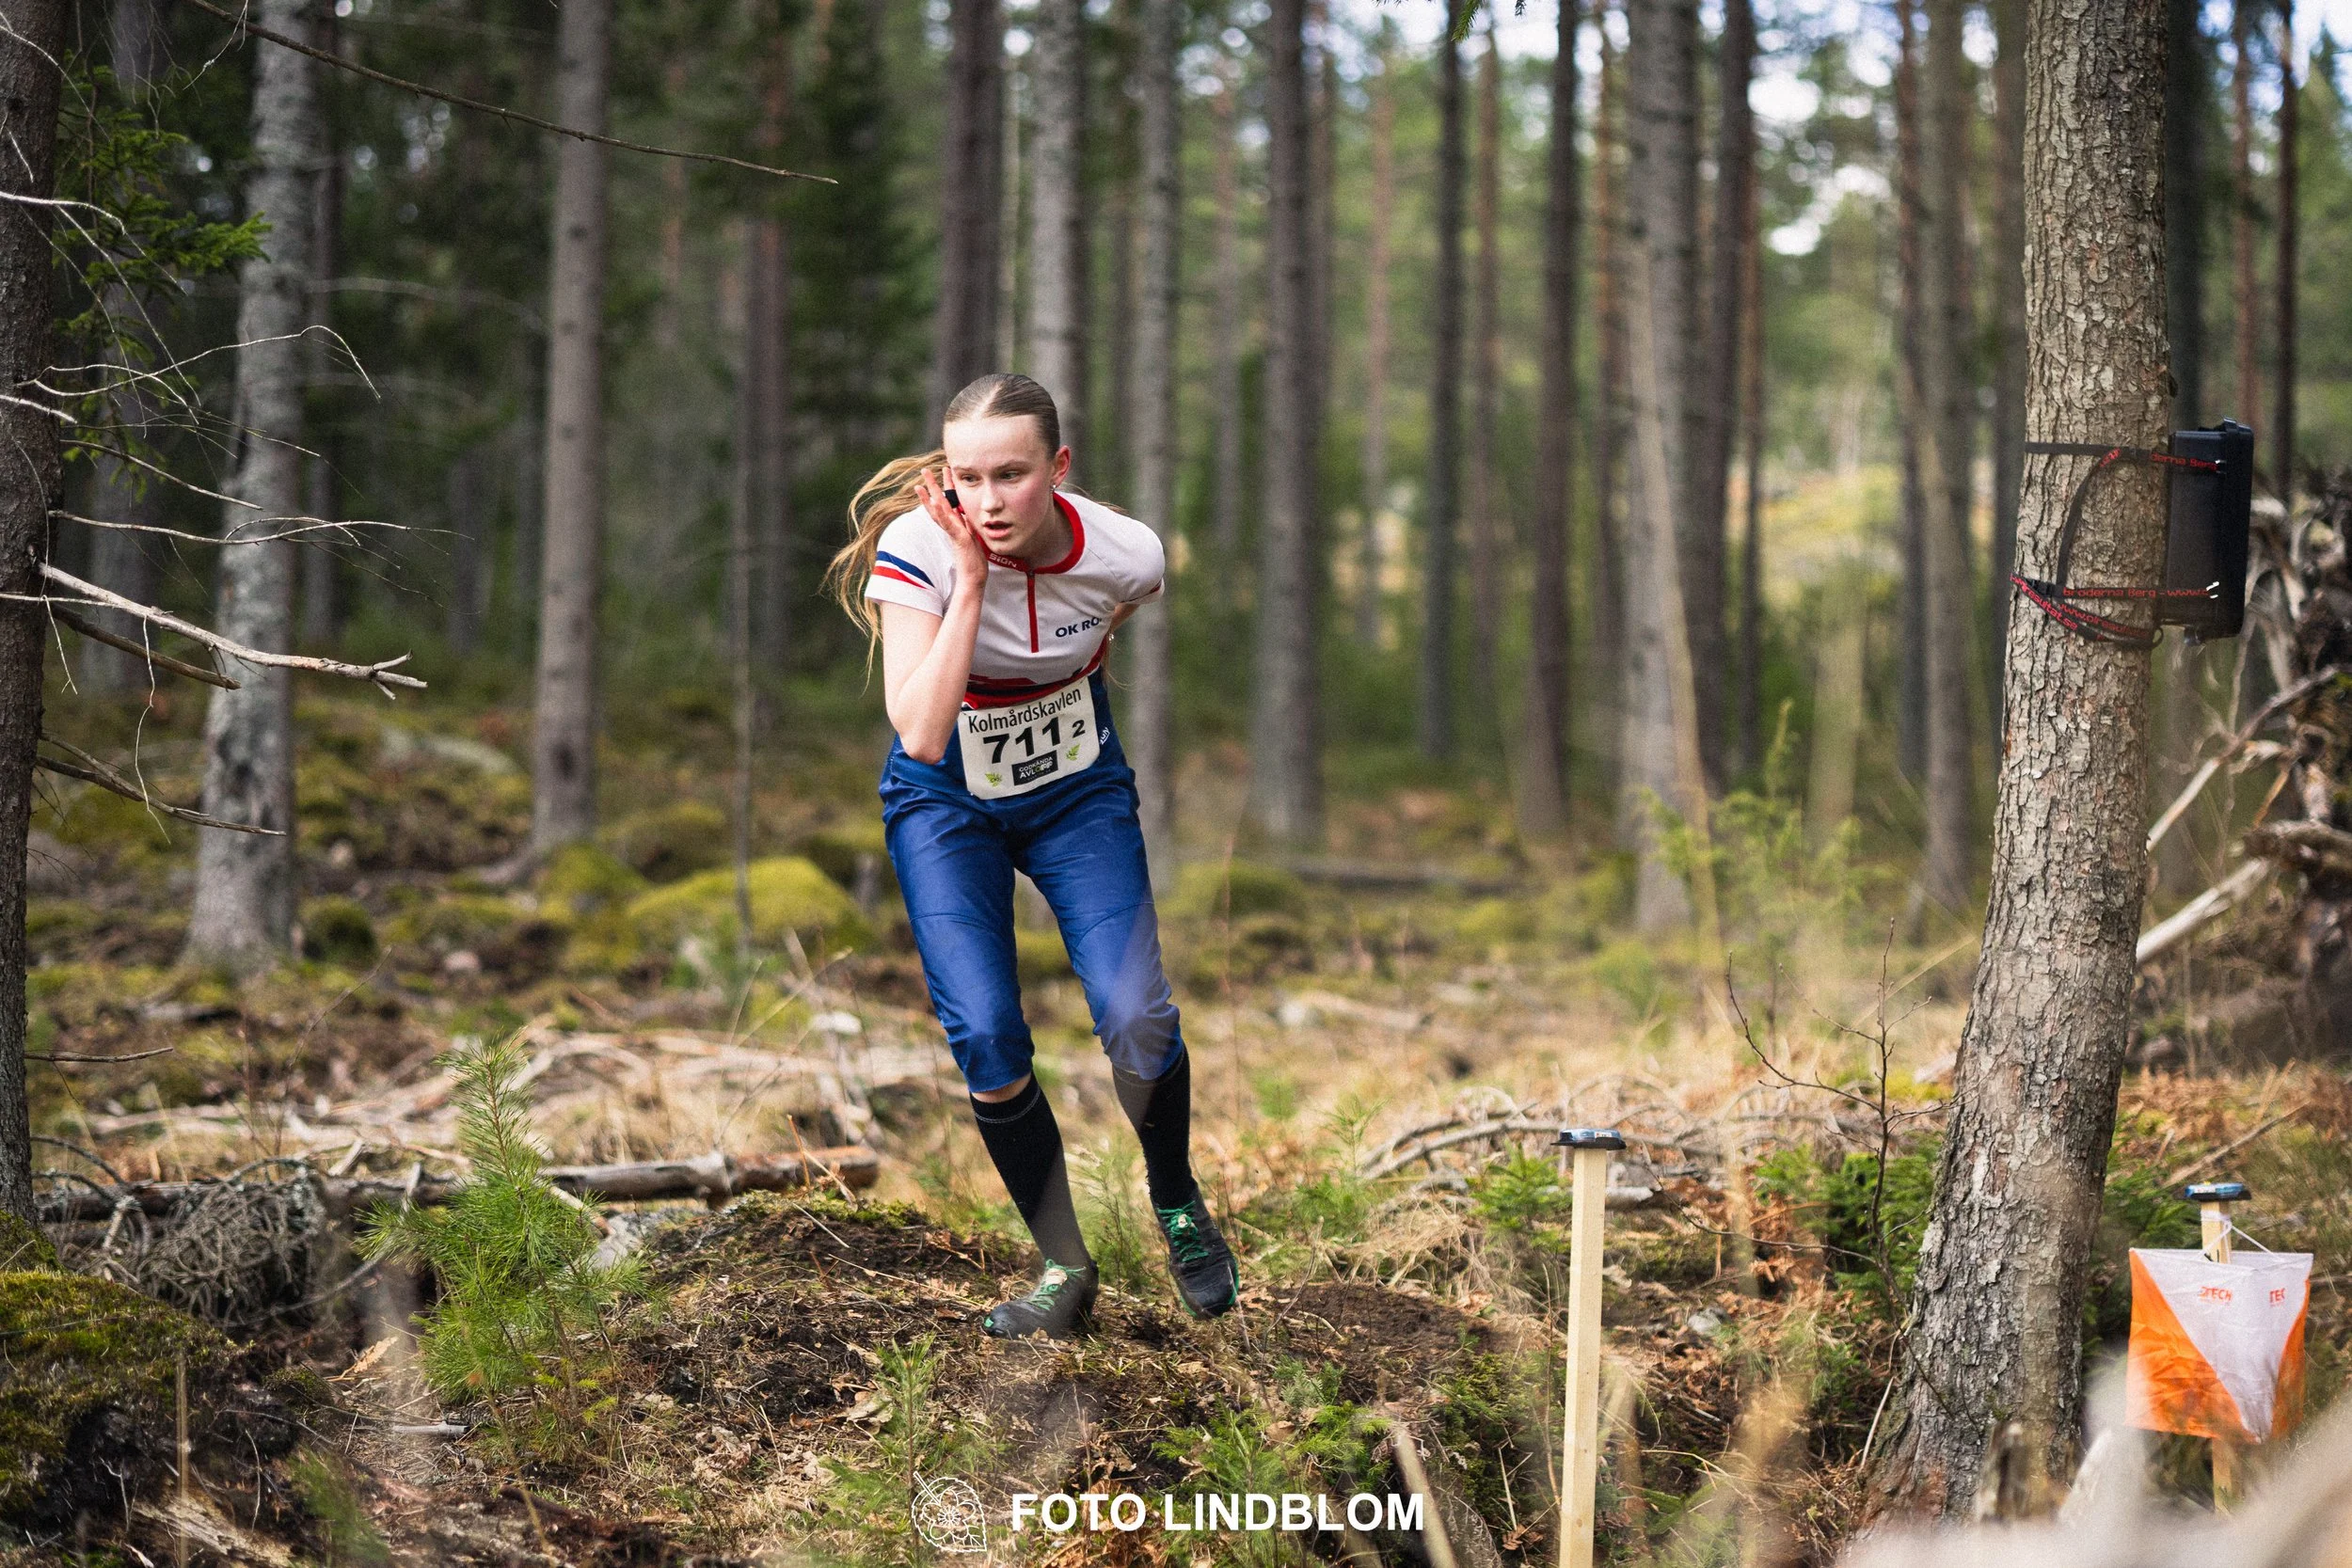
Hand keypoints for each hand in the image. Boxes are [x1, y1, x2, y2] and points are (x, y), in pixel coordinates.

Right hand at [915, 464, 988, 585]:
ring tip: (920, 485)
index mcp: (956, 524)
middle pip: (939, 502)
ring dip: (929, 497)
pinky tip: (935, 502)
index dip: (946, 486)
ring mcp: (953, 532)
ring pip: (938, 512)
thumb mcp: (974, 537)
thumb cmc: (974, 561)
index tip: (945, 471)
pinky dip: (940, 513)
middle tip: (923, 470)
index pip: (949, 502)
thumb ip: (969, 525)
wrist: (973, 579)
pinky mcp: (957, 538)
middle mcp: (952, 526)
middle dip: (932, 485)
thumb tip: (968, 515)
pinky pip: (948, 524)